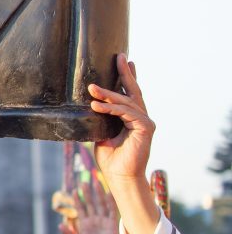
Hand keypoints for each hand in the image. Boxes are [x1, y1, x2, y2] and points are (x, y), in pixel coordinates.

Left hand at [60, 186, 120, 233]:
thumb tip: (60, 225)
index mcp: (84, 224)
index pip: (80, 209)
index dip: (78, 200)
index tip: (74, 190)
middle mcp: (94, 220)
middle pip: (90, 203)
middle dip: (87, 193)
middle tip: (84, 182)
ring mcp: (104, 221)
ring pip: (101, 204)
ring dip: (99, 194)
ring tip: (96, 182)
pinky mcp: (113, 225)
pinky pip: (112, 211)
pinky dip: (111, 202)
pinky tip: (109, 193)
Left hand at [88, 55, 153, 184]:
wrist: (119, 176)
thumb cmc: (110, 157)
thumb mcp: (100, 132)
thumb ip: (99, 118)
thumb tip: (87, 105)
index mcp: (131, 117)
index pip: (128, 94)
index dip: (127, 77)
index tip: (124, 61)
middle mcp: (140, 117)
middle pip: (133, 91)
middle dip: (126, 73)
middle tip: (120, 57)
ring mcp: (145, 122)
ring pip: (126, 102)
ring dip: (108, 94)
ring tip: (92, 89)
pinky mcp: (146, 128)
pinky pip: (127, 113)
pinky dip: (111, 109)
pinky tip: (97, 106)